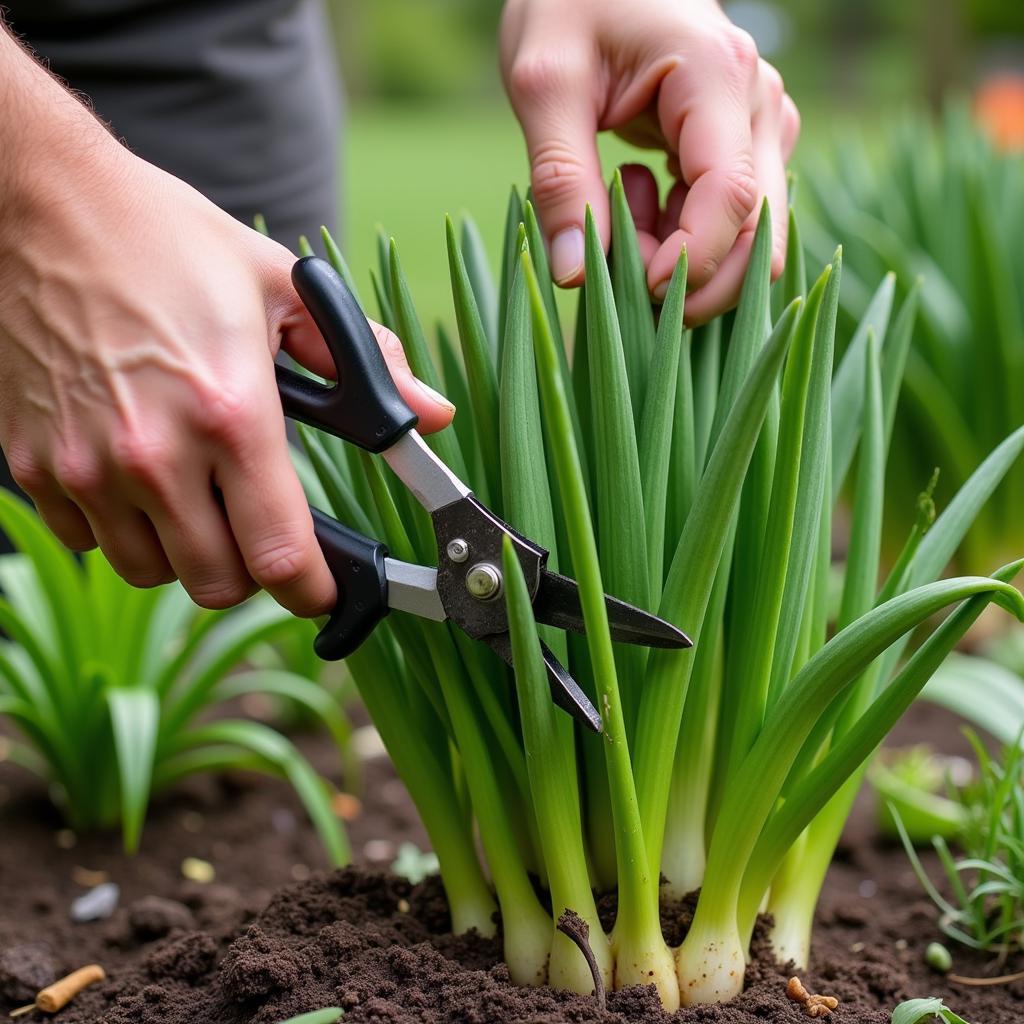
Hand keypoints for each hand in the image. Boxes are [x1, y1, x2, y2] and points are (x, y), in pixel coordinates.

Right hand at [0, 132, 453, 615]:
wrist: (41, 205)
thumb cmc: (165, 240)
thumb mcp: (282, 288)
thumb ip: (366, 360)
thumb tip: (432, 414)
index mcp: (231, 412)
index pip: (279, 556)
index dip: (311, 589)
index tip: (321, 589)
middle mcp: (154, 454)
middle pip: (216, 584)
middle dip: (250, 570)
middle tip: (258, 526)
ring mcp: (85, 465)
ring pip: (149, 572)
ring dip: (184, 551)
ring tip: (197, 493)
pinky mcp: (32, 464)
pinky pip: (87, 542)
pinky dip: (119, 527)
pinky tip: (136, 475)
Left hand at [500, 0, 799, 323]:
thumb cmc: (569, 7)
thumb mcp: (543, 85)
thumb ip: (559, 178)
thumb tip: (575, 275)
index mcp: (718, 75)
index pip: (732, 196)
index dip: (692, 260)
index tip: (639, 287)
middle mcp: (758, 102)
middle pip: (758, 231)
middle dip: (693, 278)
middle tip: (621, 269)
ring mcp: (760, 126)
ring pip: (746, 235)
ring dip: (680, 256)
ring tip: (617, 207)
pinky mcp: (746, 145)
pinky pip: (728, 220)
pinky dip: (679, 236)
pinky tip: (633, 197)